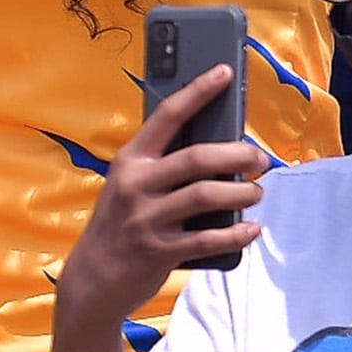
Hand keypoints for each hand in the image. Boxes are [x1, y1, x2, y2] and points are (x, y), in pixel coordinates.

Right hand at [49, 67, 265, 349]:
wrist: (92, 279)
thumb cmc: (120, 224)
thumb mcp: (129, 186)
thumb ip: (161, 167)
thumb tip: (215, 146)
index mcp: (130, 160)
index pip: (168, 115)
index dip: (198, 91)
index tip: (224, 72)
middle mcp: (137, 184)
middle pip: (197, 158)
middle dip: (237, 154)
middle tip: (259, 158)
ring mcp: (146, 219)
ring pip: (206, 196)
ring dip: (241, 193)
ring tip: (257, 192)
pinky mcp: (158, 251)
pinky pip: (208, 240)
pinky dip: (236, 234)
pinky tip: (252, 229)